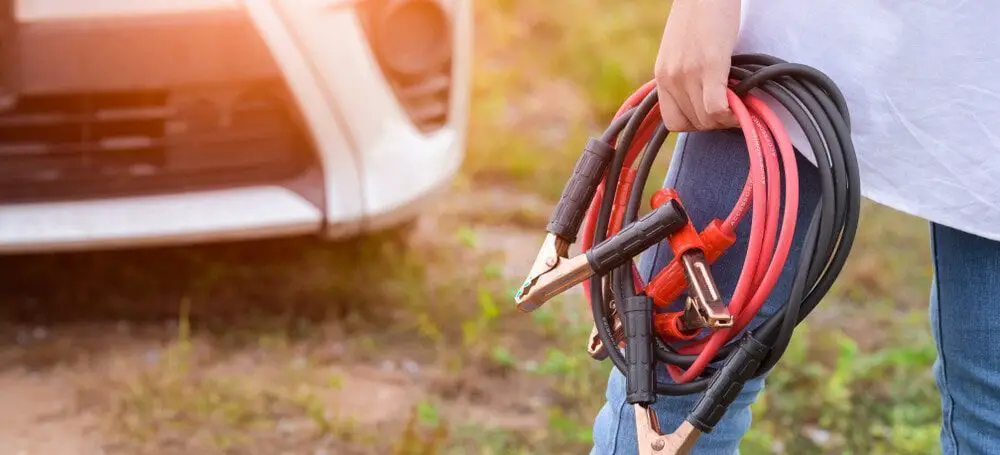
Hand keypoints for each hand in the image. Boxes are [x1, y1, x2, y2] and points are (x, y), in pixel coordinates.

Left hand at [654, 0, 741, 130]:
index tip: (714, 113)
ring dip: (726, 118)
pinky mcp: (709, 66)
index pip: (673, 122)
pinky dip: (731, 114)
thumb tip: (705, 100)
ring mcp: (688, 74)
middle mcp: (671, 78)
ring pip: (706, 120)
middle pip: (693, 125)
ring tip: (739, 102)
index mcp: (662, 76)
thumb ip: (686, 75)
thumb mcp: (681, 51)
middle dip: (716, 122)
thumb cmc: (699, 17)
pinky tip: (742, 103)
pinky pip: (716, 108)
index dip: (697, 124)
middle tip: (733, 108)